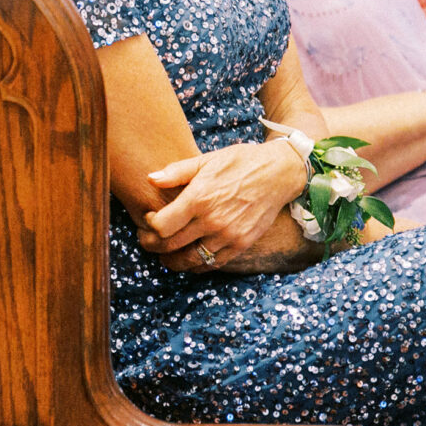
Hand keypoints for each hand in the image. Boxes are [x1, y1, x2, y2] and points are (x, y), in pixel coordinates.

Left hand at [138, 140, 304, 272]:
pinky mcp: (241, 244)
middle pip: (171, 245)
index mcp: (199, 197)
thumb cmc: (239, 162)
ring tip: (164, 255)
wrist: (277, 173)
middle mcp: (212, 220)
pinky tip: (189, 259)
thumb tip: (150, 178)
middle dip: (154, 245)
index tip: (149, 219)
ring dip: (172, 260)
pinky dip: (197, 265)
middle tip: (147, 241)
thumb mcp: (206, 160)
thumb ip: (176, 172)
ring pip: (190, 259)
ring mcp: (228, 235)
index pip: (162, 225)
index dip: (149, 225)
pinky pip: (213, 263)